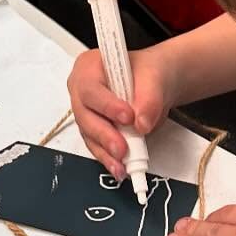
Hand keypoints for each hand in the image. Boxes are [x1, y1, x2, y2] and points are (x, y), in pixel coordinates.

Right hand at [67, 46, 176, 179]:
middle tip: (122, 148)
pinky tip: (119, 168)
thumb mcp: (154, 77)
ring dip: (105, 152)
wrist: (154, 85)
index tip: (128, 117)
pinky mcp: (94, 131)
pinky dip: (109, 158)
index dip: (107, 105)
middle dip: (104, 135)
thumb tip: (142, 124)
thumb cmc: (148, 73)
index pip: (91, 89)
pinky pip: (98, 146)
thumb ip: (149, 98)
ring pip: (89, 135)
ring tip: (122, 164)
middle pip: (85, 116)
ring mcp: (86, 112)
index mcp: (88, 68)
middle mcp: (81, 91)